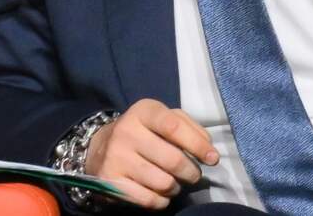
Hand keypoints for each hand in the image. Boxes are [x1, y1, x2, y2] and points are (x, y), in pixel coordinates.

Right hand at [85, 98, 218, 209]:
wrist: (100, 148)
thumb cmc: (143, 131)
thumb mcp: (164, 118)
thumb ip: (189, 127)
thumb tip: (208, 149)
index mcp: (143, 111)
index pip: (174, 127)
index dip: (198, 144)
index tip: (212, 158)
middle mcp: (126, 132)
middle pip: (172, 160)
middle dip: (191, 172)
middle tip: (194, 175)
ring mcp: (116, 158)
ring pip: (163, 183)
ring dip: (177, 187)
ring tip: (176, 183)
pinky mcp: (110, 182)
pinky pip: (148, 199)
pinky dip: (162, 200)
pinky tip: (162, 194)